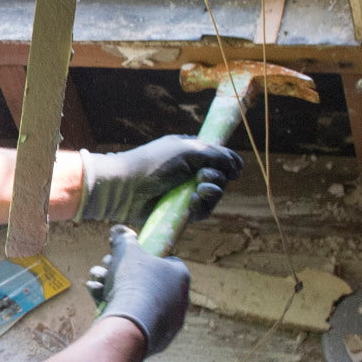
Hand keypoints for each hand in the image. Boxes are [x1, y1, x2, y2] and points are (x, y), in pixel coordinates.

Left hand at [77, 135, 242, 223]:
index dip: (229, 163)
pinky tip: (191, 202)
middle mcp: (190, 171)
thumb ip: (216, 155)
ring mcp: (185, 191)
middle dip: (218, 177)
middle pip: (220, 177)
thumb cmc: (153, 163)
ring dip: (212, 192)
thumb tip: (237, 165)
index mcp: (190, 152)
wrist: (125, 187)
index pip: (220, 157)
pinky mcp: (180, 210)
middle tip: (203, 177)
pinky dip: (201, 206)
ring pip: (213, 196)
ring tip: (199, 189)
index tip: (234, 169)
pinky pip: (202, 211)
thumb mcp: (187, 150)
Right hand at [87, 225, 190, 354]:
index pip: (165, 261)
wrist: (130, 324)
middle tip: (106, 269)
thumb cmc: (134, 283)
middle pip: (148, 281)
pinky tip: (99, 300)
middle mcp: (180, 299)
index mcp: (180, 276)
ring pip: (139, 300)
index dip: (143, 258)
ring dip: (115, 290)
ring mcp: (169, 321)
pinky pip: (136, 319)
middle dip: (123, 274)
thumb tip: (119, 229)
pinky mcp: (156, 339)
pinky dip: (118, 309)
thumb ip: (124, 239)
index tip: (125, 258)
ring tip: (97, 284)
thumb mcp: (127, 252)